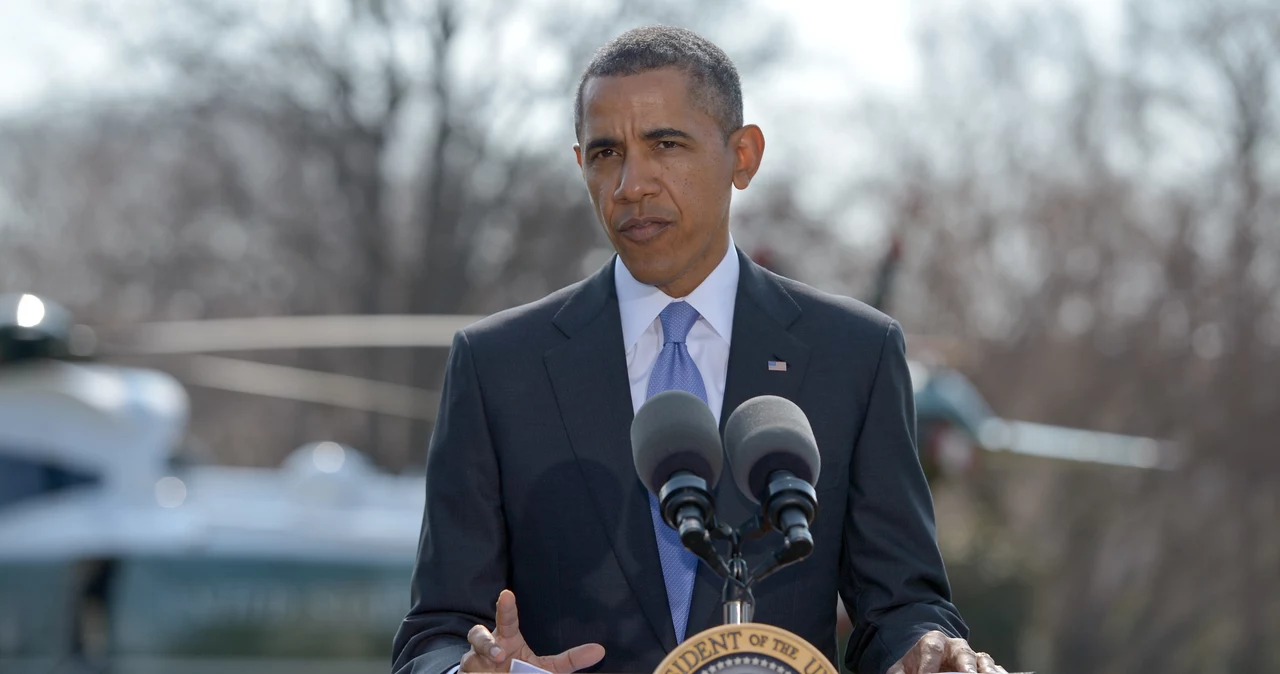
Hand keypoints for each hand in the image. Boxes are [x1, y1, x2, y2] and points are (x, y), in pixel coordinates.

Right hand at [460, 589, 605, 672]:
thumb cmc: (520, 669)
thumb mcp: (546, 668)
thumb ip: (570, 660)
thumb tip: (599, 650)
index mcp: (506, 638)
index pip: (506, 619)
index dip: (505, 606)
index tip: (507, 594)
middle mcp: (486, 647)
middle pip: (477, 634)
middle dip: (484, 641)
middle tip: (501, 654)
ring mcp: (473, 663)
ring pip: (469, 658)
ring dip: (481, 664)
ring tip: (497, 664)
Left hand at [887, 631, 1006, 673]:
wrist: (926, 659)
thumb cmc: (913, 666)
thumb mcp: (901, 668)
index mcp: (932, 641)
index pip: (932, 649)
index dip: (930, 664)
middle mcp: (954, 646)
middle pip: (962, 652)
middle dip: (966, 665)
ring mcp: (970, 656)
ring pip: (981, 659)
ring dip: (987, 670)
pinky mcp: (981, 666)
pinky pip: (992, 667)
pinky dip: (997, 671)